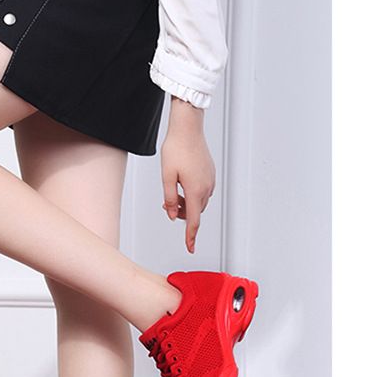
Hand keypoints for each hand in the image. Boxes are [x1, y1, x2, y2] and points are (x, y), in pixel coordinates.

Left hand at [160, 97, 215, 253]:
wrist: (188, 128)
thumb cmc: (176, 149)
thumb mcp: (166, 177)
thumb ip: (169, 199)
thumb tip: (172, 215)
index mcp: (195, 191)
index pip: (193, 221)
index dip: (190, 237)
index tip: (190, 248)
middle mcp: (206, 187)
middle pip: (195, 212)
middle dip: (181, 214)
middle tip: (166, 204)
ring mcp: (210, 180)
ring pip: (198, 202)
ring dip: (186, 204)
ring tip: (172, 191)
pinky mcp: (210, 174)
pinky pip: (201, 191)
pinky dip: (191, 194)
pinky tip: (181, 183)